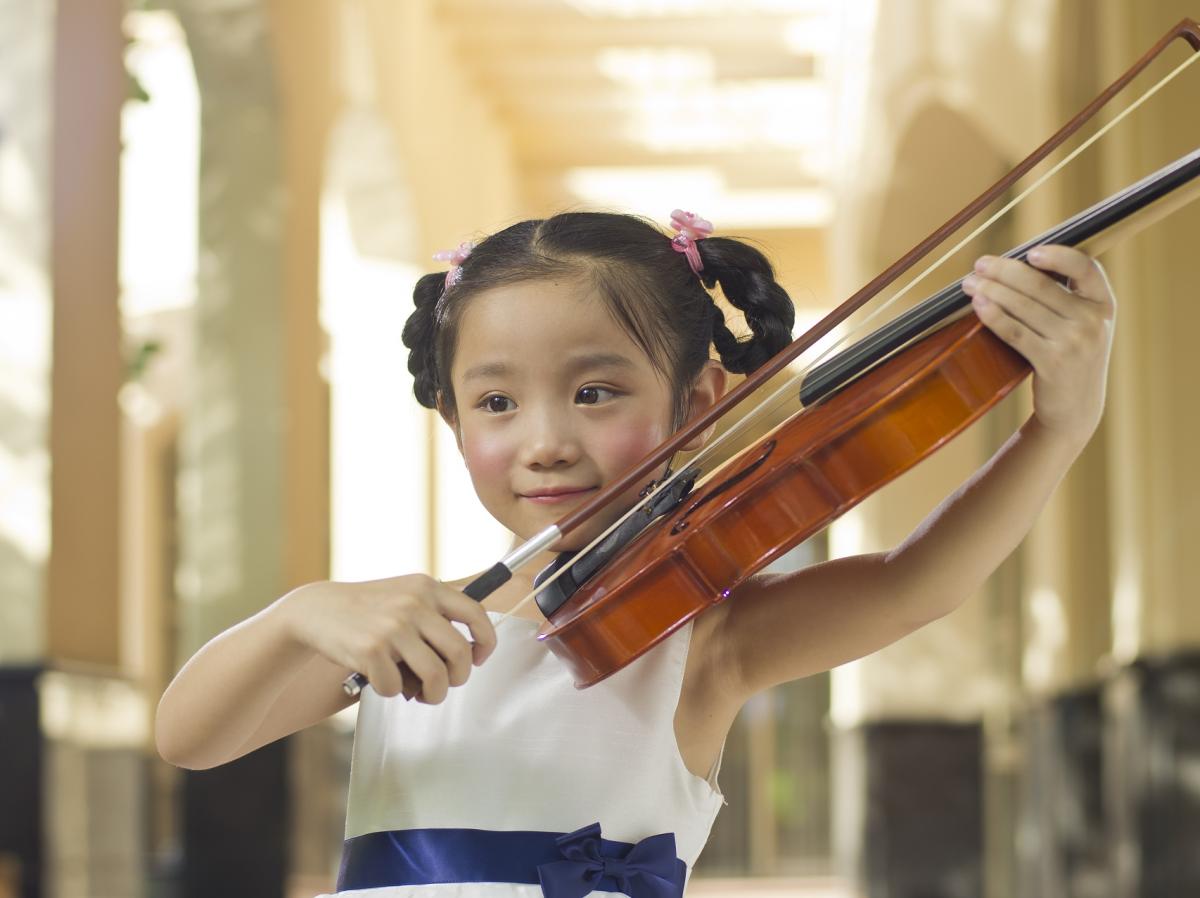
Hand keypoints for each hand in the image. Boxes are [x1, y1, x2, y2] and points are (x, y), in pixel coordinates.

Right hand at [281, 575, 496, 702]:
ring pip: (436, 676)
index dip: (485, 643)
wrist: (317, 610)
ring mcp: (393, 626)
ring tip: (421, 693)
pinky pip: (396, 687)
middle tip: (444, 685)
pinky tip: (381, 679)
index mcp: (427, 587)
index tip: (477, 659)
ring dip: (432, 694)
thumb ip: (435, 613)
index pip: (476, 614)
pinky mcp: (371, 649)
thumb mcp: (405, 594)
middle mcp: (414, 604)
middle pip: (460, 653)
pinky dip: (391, 691)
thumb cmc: (368, 609)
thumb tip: (470, 654)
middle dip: (457, 678)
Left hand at [961, 245, 1114, 444]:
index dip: (1057, 255)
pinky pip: (1015, 332)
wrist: (1076, 409)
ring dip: (991, 290)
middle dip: (1004, 271)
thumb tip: (1015, 265)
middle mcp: (1093, 321)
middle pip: (1041, 285)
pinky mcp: (1052, 362)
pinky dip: (994, 316)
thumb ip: (1064, 297)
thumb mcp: (1083, 325)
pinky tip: (978, 305)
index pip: (1085, 267)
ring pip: (1023, 306)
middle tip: (979, 264)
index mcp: (1104, 304)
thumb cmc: (1071, 359)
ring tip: (969, 283)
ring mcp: (1074, 342)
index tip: (1029, 251)